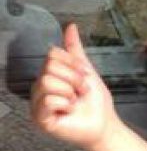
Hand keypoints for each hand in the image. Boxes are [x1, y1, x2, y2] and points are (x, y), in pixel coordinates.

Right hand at [30, 23, 119, 150]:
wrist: (104, 123)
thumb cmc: (95, 101)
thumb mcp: (86, 70)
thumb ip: (75, 49)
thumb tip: (70, 26)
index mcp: (48, 75)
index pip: (52, 54)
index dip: (73, 64)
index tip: (84, 76)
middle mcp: (39, 88)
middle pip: (50, 67)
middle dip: (74, 78)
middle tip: (81, 91)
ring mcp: (37, 104)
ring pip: (47, 82)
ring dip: (70, 91)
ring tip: (75, 101)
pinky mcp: (40, 119)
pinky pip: (49, 100)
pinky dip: (66, 104)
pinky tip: (69, 111)